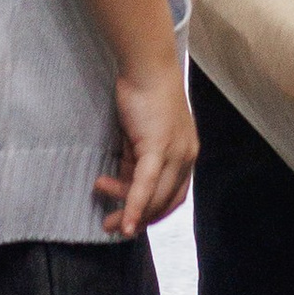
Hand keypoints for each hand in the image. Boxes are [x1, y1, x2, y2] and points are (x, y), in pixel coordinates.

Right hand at [97, 62, 198, 237]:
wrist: (147, 67)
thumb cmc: (142, 95)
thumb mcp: (139, 136)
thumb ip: (136, 160)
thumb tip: (124, 184)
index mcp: (186, 153)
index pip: (174, 195)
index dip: (152, 212)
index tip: (131, 219)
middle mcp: (186, 156)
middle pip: (165, 201)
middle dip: (139, 220)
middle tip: (113, 227)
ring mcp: (175, 153)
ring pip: (154, 198)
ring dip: (130, 215)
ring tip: (107, 220)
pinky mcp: (158, 147)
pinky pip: (145, 185)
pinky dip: (135, 206)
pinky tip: (124, 223)